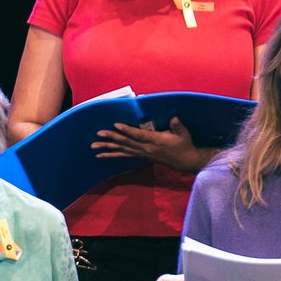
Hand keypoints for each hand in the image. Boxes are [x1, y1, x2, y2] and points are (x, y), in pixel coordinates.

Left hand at [90, 116, 204, 172]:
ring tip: (94, 146)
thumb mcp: (184, 134)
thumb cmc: (184, 145)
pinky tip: (102, 155)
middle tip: (99, 133)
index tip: (116, 125)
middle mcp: (146, 148)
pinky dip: (112, 154)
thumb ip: (178, 126)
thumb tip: (174, 119)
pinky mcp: (141, 156)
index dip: (127, 130)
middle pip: (126, 142)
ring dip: (107, 147)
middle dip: (112, 137)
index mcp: (156, 141)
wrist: (186, 162)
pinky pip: (124, 155)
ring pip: (122, 150)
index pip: (138, 135)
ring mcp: (142, 153)